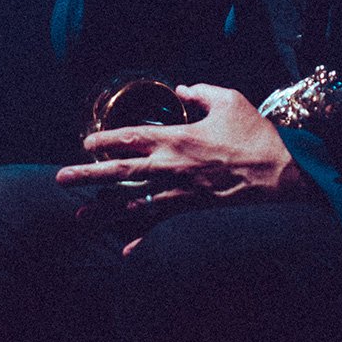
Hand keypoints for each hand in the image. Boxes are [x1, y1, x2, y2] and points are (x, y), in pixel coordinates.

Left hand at [56, 83, 308, 253]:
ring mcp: (179, 190)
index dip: (105, 139)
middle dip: (88, 175)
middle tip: (61, 179)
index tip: (85, 143)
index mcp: (177, 138)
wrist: (280, 171)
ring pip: (133, 202)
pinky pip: (161, 222)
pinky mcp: (191, 206)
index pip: (131, 137)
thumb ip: (199, 93)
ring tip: (79, 218)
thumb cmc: (254, 133)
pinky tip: (125, 252)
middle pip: (120, 171)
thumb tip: (181, 89)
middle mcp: (172, 166)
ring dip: (104, 211)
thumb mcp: (228, 100)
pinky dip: (143, 237)